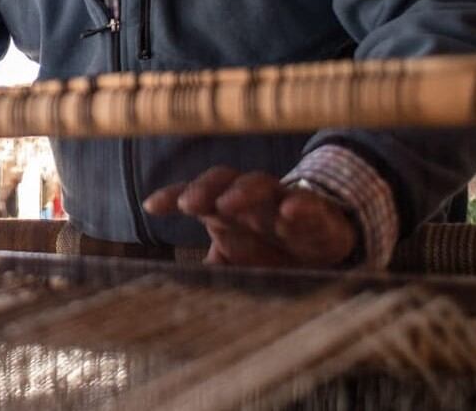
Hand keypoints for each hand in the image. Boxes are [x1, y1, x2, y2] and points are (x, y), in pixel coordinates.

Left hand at [141, 167, 358, 267]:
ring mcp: (282, 203)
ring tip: (229, 203)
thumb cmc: (270, 254)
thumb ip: (210, 275)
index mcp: (225, 210)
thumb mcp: (235, 267)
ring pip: (262, 184)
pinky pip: (308, 205)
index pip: (195, 196)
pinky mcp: (317, 215)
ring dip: (244, 191)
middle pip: (225, 182)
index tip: (151, 206)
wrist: (324, 252)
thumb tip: (176, 294)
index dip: (172, 196)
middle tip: (190, 204)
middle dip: (206, 188)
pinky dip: (300, 206)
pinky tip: (290, 211)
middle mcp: (250, 201)